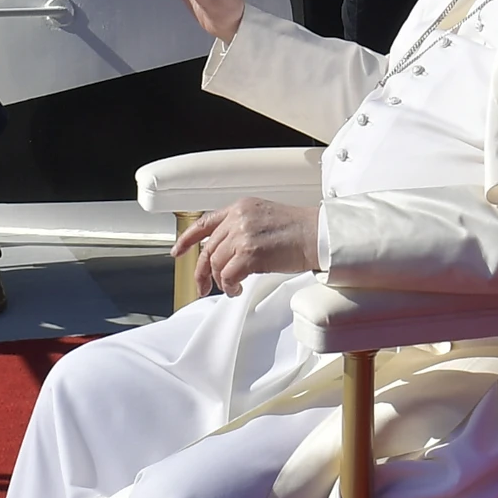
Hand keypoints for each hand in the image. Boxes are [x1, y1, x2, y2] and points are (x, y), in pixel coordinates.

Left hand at [177, 196, 320, 296]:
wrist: (319, 235)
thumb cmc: (300, 230)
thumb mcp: (265, 218)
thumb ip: (243, 228)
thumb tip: (228, 251)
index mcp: (241, 207)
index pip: (205, 222)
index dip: (187, 239)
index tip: (177, 251)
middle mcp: (238, 218)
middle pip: (208, 249)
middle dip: (202, 272)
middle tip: (202, 287)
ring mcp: (242, 235)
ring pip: (215, 263)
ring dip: (221, 281)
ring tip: (231, 288)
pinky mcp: (249, 254)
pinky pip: (228, 276)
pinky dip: (229, 287)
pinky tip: (237, 289)